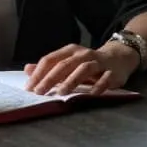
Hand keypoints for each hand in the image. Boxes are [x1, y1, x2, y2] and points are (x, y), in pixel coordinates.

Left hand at [23, 43, 138, 95]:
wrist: (119, 57)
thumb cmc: (88, 63)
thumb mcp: (68, 62)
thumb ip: (48, 67)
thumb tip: (27, 69)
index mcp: (70, 51)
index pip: (50, 60)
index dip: (39, 73)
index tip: (29, 88)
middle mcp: (83, 54)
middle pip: (65, 64)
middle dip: (51, 78)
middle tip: (40, 92)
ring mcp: (99, 62)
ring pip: (84, 69)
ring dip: (71, 80)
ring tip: (61, 93)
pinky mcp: (113, 72)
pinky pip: (105, 78)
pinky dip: (98, 86)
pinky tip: (91, 94)